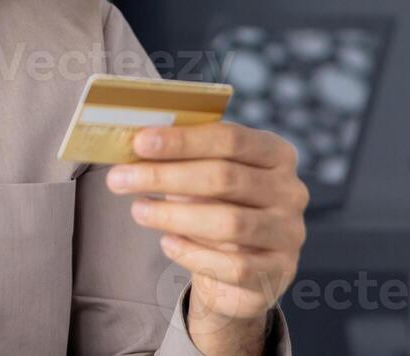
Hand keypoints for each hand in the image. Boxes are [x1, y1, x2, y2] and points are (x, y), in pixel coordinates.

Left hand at [105, 122, 306, 350]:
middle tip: (119, 179)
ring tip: (137, 210)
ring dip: (174, 216)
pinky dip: (193, 253)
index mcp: (276, 153)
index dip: (183, 140)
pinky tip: (166, 243)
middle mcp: (290, 190)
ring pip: (229, 223)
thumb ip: (182, 157)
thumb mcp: (203, 175)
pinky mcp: (278, 272)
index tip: (138, 143)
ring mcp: (289, 233)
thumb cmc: (216, 206)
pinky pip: (233, 265)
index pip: (230, 138)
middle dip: (166, 176)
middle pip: (225, 178)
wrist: (241, 268)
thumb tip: (136, 143)